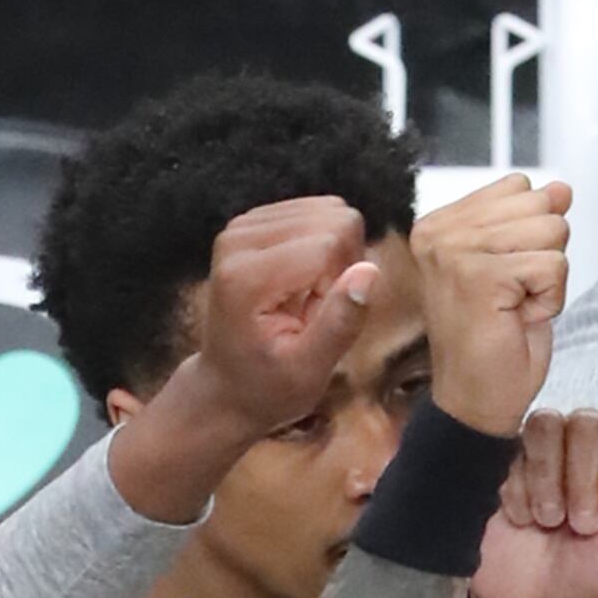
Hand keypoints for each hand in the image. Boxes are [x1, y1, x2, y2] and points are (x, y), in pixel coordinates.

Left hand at [168, 195, 382, 437]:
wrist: (227, 386)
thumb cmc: (269, 386)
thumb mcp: (309, 371)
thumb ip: (340, 322)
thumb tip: (369, 271)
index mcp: (246, 277)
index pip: (329, 243)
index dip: (344, 282)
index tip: (320, 319)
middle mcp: (237, 240)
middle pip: (333, 218)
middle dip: (341, 263)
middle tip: (317, 309)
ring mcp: (241, 226)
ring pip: (329, 210)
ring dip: (333, 256)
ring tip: (308, 298)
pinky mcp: (252, 221)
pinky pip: (316, 212)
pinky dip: (322, 247)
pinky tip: (303, 282)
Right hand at [410, 174, 573, 434]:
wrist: (476, 403)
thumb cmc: (493, 343)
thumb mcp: (520, 267)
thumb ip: (533, 221)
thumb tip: (561, 188)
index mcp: (441, 224)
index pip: (519, 188)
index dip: (530, 236)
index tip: (503, 279)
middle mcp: (440, 232)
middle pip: (539, 205)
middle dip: (542, 254)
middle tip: (511, 297)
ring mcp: (455, 252)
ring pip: (551, 231)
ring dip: (547, 278)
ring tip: (514, 308)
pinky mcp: (480, 276)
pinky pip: (554, 265)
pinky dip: (550, 299)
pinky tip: (519, 319)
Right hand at [468, 408, 597, 597]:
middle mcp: (591, 442)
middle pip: (587, 422)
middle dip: (583, 479)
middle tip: (584, 525)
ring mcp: (548, 447)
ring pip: (546, 425)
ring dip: (547, 478)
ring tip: (551, 521)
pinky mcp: (510, 460)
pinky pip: (511, 450)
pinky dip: (520, 491)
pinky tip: (526, 520)